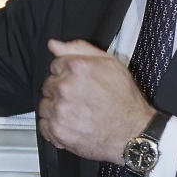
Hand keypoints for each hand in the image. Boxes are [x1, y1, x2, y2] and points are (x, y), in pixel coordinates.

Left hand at [38, 38, 154, 162]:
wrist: (132, 132)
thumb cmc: (125, 100)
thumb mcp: (110, 63)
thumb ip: (79, 49)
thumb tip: (54, 45)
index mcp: (77, 68)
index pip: (55, 65)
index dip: (68, 74)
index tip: (79, 83)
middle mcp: (65, 88)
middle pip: (48, 84)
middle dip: (62, 90)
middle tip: (81, 99)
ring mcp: (60, 110)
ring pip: (45, 104)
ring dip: (57, 108)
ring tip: (78, 112)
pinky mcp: (57, 130)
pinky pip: (43, 124)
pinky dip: (54, 126)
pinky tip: (72, 124)